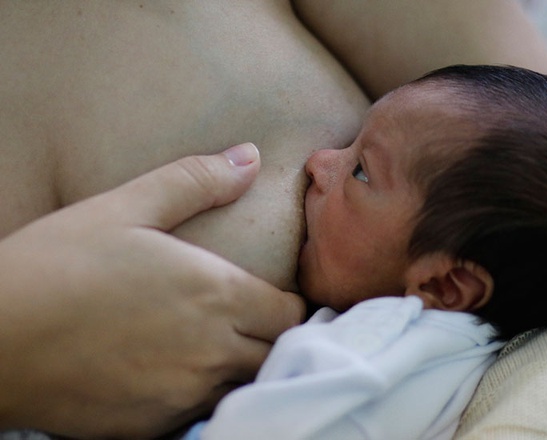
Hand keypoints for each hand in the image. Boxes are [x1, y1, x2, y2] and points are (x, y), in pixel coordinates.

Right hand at [0, 143, 304, 438]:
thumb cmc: (58, 265)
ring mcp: (183, 394)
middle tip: (243, 319)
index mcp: (216, 294)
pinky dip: (198, 393)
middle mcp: (212, 350)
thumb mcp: (126, 207)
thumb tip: (249, 156)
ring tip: (208, 343)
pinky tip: (168, 370)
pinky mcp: (152, 426)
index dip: (284, 304)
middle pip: (275, 352)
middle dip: (267, 336)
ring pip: (241, 384)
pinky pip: (199, 412)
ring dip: (237, 365)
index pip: (290, 313)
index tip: (266, 297)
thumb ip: (195, 180)